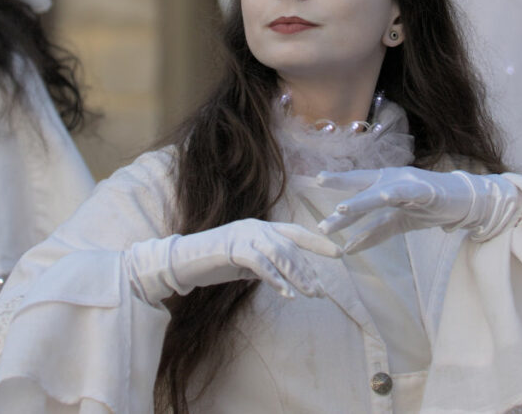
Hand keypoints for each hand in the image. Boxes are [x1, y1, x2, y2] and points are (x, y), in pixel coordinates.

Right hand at [125, 218, 341, 305]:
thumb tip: (287, 276)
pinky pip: (261, 264)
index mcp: (260, 227)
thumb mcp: (245, 262)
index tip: (338, 253)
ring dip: (297, 276)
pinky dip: (275, 279)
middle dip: (308, 270)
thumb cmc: (213, 263)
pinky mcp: (233, 248)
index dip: (317, 242)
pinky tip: (285, 293)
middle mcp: (255, 227)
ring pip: (280, 254)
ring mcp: (244, 235)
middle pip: (291, 247)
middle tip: (320, 291)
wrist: (183, 261)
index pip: (295, 232)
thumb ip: (265, 263)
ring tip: (308, 294)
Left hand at [317, 167, 521, 252]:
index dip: (336, 184)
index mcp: (383, 183)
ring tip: (342, 208)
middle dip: (340, 182)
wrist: (465, 203)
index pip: (355, 185)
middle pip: (362, 180)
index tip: (313, 182)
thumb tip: (348, 248)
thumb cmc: (428, 208)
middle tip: (317, 181)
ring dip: (361, 200)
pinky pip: (408, 193)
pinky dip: (395, 194)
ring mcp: (409, 183)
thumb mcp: (398, 222)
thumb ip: (374, 233)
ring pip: (380, 191)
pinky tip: (383, 197)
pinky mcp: (427, 191)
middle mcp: (392, 178)